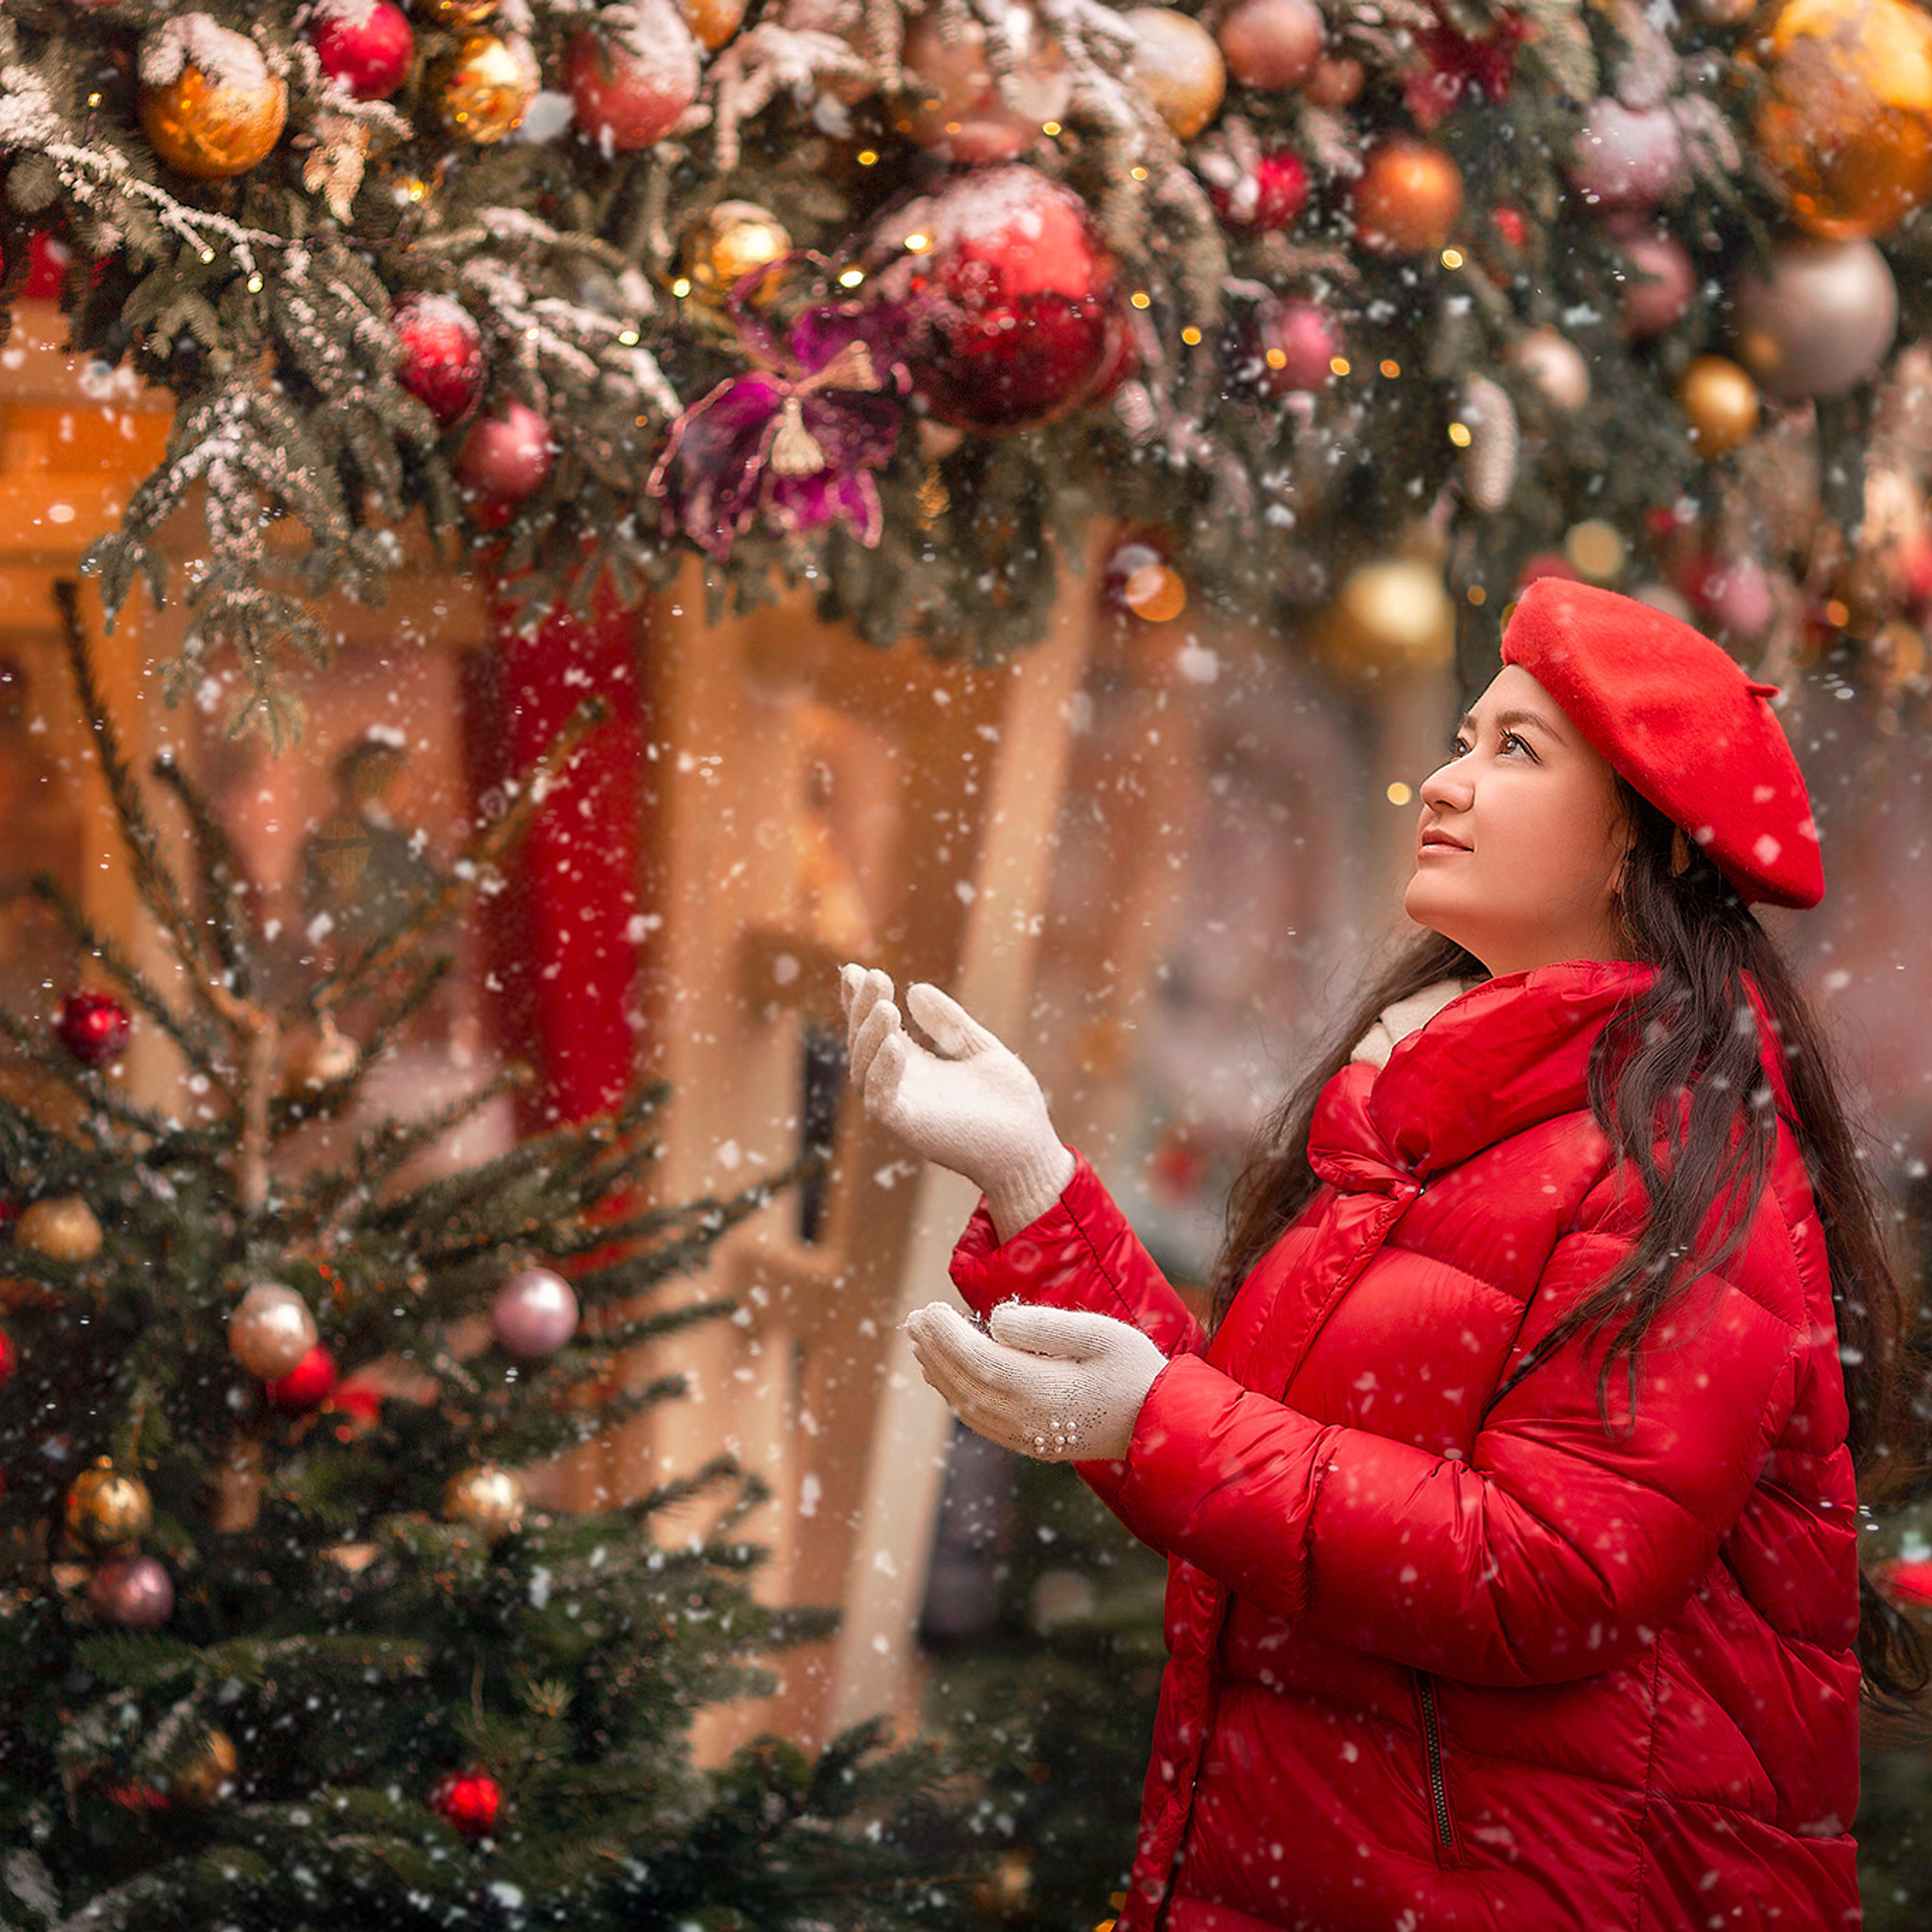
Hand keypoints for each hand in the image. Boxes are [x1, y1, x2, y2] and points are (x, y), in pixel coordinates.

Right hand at [839, 965, 1073, 1239]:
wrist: (1031, 1151)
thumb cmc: (1010, 1105)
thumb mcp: (980, 1049)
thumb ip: (950, 1023)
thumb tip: (915, 989)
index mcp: (915, 1066)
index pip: (878, 1029)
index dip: (861, 1000)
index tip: (856, 969)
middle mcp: (901, 1085)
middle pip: (863, 1043)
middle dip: (862, 1009)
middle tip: (874, 976)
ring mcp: (903, 1107)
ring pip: (863, 1070)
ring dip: (869, 1036)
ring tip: (886, 1007)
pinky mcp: (911, 1128)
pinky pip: (881, 1100)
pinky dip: (882, 1071)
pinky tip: (895, 1044)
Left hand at [905, 1300, 1167, 1462]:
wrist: (1162, 1423)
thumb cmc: (1134, 1369)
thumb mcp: (1100, 1333)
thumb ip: (1045, 1325)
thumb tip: (994, 1320)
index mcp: (1044, 1390)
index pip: (978, 1360)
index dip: (947, 1335)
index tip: (929, 1308)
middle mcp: (1029, 1420)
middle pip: (965, 1384)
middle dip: (934, 1350)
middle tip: (913, 1320)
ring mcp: (1028, 1437)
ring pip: (968, 1405)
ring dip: (940, 1372)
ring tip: (920, 1342)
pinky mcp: (1032, 1443)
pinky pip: (982, 1422)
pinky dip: (957, 1396)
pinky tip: (948, 1377)